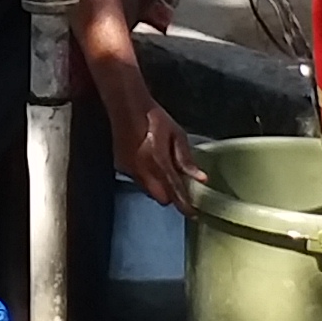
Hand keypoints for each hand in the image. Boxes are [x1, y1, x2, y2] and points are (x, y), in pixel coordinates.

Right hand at [102, 64, 198, 206]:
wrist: (127, 107)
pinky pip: (138, 181)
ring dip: (159, 187)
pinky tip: (149, 164)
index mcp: (159, 161)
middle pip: (161, 197)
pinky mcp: (121, 167)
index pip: (174, 190)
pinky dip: (147, 178)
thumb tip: (201, 179)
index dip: (184, 204)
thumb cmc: (154, 118)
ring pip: (148, 191)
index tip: (193, 214)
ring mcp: (129, 170)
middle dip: (171, 196)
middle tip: (180, 189)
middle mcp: (142, 170)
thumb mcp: (177, 134)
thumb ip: (186, 159)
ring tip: (163, 171)